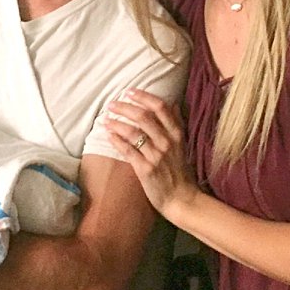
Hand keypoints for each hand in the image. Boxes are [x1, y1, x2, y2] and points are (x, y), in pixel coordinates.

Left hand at [106, 89, 199, 216]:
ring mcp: (157, 156)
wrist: (182, 199)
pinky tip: (108, 135)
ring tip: (105, 119)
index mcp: (177, 134)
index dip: (143, 97)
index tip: (129, 91)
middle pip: (144, 117)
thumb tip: (173, 103)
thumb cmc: (180, 172)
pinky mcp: (146, 169)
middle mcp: (167, 142)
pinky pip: (128, 151)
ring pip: (134, 133)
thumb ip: (177, 123)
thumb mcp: (183, 144)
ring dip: (117, 123)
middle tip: (112, 104)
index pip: (160, 108)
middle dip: (125, 107)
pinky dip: (117, 141)